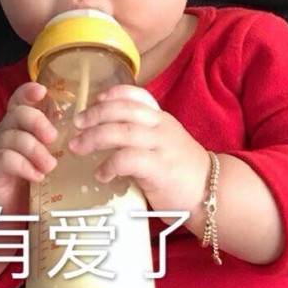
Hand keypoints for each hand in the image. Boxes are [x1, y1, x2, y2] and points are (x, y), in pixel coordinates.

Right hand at [0, 81, 58, 214]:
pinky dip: (24, 166)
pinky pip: (4, 159)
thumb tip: (84, 140)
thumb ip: (53, 147)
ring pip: (13, 136)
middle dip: (38, 121)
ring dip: (35, 150)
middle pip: (18, 113)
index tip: (42, 91)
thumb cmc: (23, 183)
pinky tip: (36, 176)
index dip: (29, 92)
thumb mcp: (39, 159)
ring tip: (50, 166)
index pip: (20, 100)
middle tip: (53, 138)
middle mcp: (4, 131)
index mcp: (17, 126)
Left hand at [67, 84, 210, 214]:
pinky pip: (129, 160)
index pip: (137, 95)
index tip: (95, 99)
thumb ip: (140, 135)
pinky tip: (101, 175)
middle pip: (123, 110)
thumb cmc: (181, 171)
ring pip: (122, 132)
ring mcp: (161, 146)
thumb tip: (101, 134)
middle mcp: (160, 127)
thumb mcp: (164, 143)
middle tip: (76, 124)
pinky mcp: (160, 168)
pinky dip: (110, 165)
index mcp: (160, 118)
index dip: (114, 94)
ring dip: (94, 138)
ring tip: (77, 147)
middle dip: (95, 114)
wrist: (211, 194)